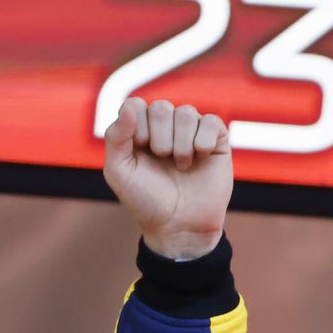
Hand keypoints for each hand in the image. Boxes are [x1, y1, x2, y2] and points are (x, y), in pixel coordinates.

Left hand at [102, 97, 231, 260]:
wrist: (178, 226)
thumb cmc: (145, 201)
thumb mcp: (119, 173)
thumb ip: (116, 138)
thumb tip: (130, 106)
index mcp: (139, 131)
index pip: (135, 105)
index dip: (137, 128)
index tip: (139, 152)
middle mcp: (165, 127)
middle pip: (161, 108)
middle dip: (159, 139)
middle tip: (162, 161)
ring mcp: (191, 131)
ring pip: (187, 113)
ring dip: (181, 145)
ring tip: (181, 166)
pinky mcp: (215, 138)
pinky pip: (211, 122)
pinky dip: (202, 143)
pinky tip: (200, 159)